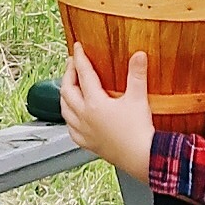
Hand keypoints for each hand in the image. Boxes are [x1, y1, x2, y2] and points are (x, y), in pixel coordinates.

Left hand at [61, 41, 155, 179]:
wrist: (140, 157)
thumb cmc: (138, 131)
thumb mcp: (139, 98)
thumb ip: (137, 74)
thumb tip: (138, 55)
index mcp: (95, 103)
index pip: (83, 74)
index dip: (79, 58)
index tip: (78, 48)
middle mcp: (84, 116)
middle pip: (67, 90)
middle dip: (68, 74)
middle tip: (71, 63)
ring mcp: (84, 130)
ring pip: (65, 109)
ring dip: (64, 95)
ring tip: (68, 86)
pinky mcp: (87, 143)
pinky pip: (70, 128)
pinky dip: (68, 118)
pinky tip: (72, 117)